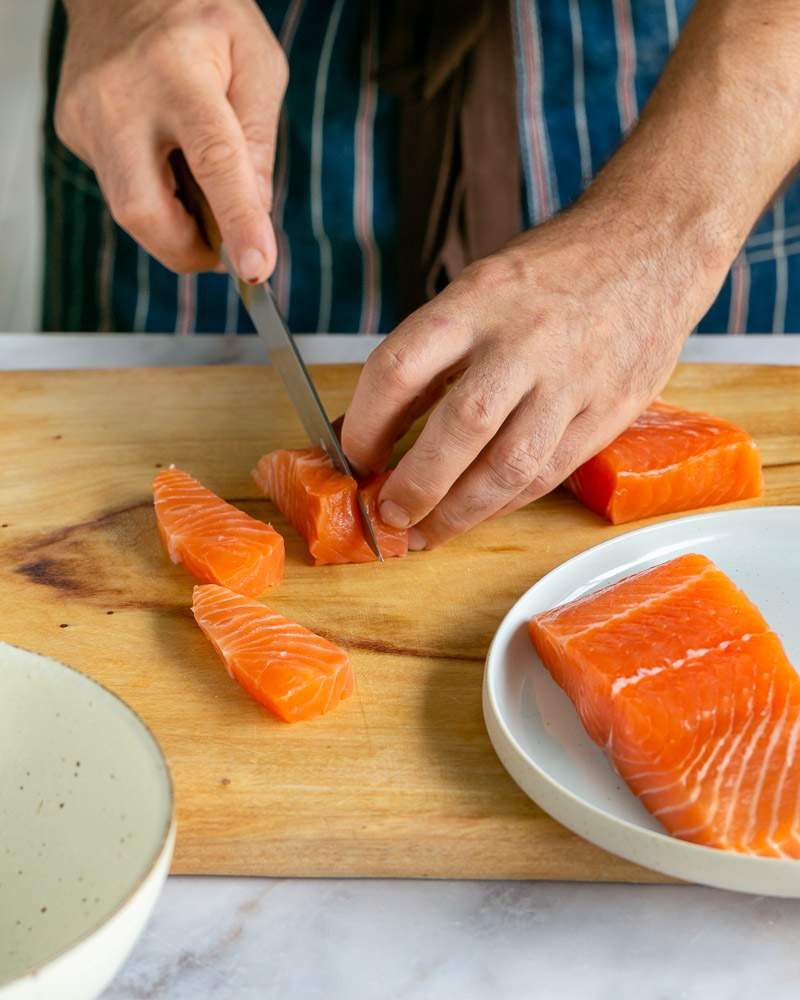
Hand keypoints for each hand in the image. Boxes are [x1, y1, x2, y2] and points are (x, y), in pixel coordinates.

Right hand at [56, 0, 287, 281]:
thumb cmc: (201, 16)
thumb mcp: (257, 61)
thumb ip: (261, 139)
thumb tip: (257, 212)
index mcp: (179, 71)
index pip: (213, 160)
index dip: (236, 221)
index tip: (256, 267)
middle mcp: (122, 97)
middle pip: (145, 209)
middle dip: (188, 251)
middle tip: (223, 252)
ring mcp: (87, 116)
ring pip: (127, 211)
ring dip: (173, 226)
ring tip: (199, 194)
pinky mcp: (72, 130)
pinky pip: (118, 187)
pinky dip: (153, 193)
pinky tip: (163, 156)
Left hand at [341, 200, 726, 548]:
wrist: (653, 246)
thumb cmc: (552, 273)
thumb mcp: (480, 288)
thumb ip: (431, 354)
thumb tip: (370, 424)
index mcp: (478, 299)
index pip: (400, 367)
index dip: (366, 424)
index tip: (354, 457)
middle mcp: (524, 339)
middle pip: (459, 426)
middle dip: (416, 484)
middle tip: (388, 514)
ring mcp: (572, 379)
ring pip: (510, 465)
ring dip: (460, 511)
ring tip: (427, 532)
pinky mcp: (609, 411)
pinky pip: (550, 473)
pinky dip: (505, 502)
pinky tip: (479, 512)